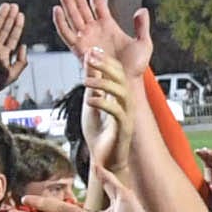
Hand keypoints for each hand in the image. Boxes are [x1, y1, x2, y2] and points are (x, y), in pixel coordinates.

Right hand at [52, 0, 152, 76]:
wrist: (126, 83)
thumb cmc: (134, 67)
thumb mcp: (143, 44)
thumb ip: (142, 26)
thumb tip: (142, 10)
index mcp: (108, 26)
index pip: (99, 3)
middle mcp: (95, 30)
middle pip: (83, 6)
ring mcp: (86, 38)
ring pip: (73, 15)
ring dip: (67, 1)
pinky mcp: (79, 49)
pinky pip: (67, 34)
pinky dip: (61, 22)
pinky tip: (57, 9)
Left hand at [79, 48, 131, 176]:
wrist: (102, 161)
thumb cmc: (98, 134)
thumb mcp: (90, 103)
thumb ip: (91, 85)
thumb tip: (88, 62)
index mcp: (118, 96)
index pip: (116, 72)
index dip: (104, 60)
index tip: (90, 51)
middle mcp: (126, 103)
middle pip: (121, 78)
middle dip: (106, 66)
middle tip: (90, 57)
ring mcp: (127, 116)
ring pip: (122, 93)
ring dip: (103, 83)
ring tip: (85, 81)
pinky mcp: (124, 129)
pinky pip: (117, 112)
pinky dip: (103, 103)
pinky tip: (90, 100)